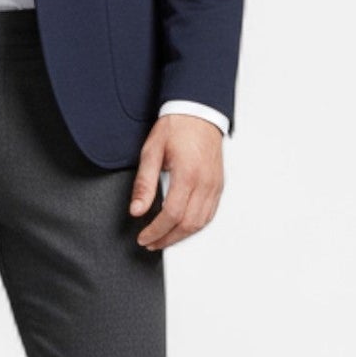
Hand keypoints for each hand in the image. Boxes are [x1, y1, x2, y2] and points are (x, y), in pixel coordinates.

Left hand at [129, 114, 224, 250]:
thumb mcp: (151, 152)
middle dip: (167, 238)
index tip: (144, 237)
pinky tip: (181, 228)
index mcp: (187, 174)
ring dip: (181, 236)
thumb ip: (144, 184)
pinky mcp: (218, 185)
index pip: (171, 214)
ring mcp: (214, 185)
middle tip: (150, 243)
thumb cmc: (176, 128)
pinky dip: (195, 226)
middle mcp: (205, 182)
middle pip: (188, 224)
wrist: (198, 113)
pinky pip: (209, 214)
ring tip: (163, 239)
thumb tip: (137, 209)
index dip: (156, 231)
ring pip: (201, 222)